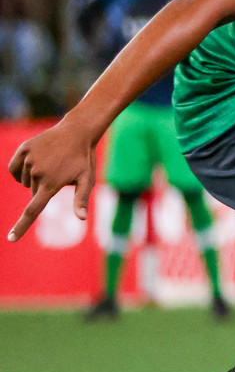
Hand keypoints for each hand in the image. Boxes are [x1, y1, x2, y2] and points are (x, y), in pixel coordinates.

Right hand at [7, 119, 97, 240]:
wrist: (77, 132)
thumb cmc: (84, 159)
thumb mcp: (87, 179)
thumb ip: (81, 199)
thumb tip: (82, 219)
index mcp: (51, 184)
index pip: (33, 211)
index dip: (21, 227)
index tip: (10, 239)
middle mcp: (37, 173)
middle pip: (33, 192)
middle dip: (43, 188)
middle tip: (60, 173)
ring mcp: (28, 160)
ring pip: (24, 180)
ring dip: (34, 177)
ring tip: (51, 164)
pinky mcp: (23, 150)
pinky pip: (14, 168)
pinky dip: (20, 169)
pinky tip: (34, 162)